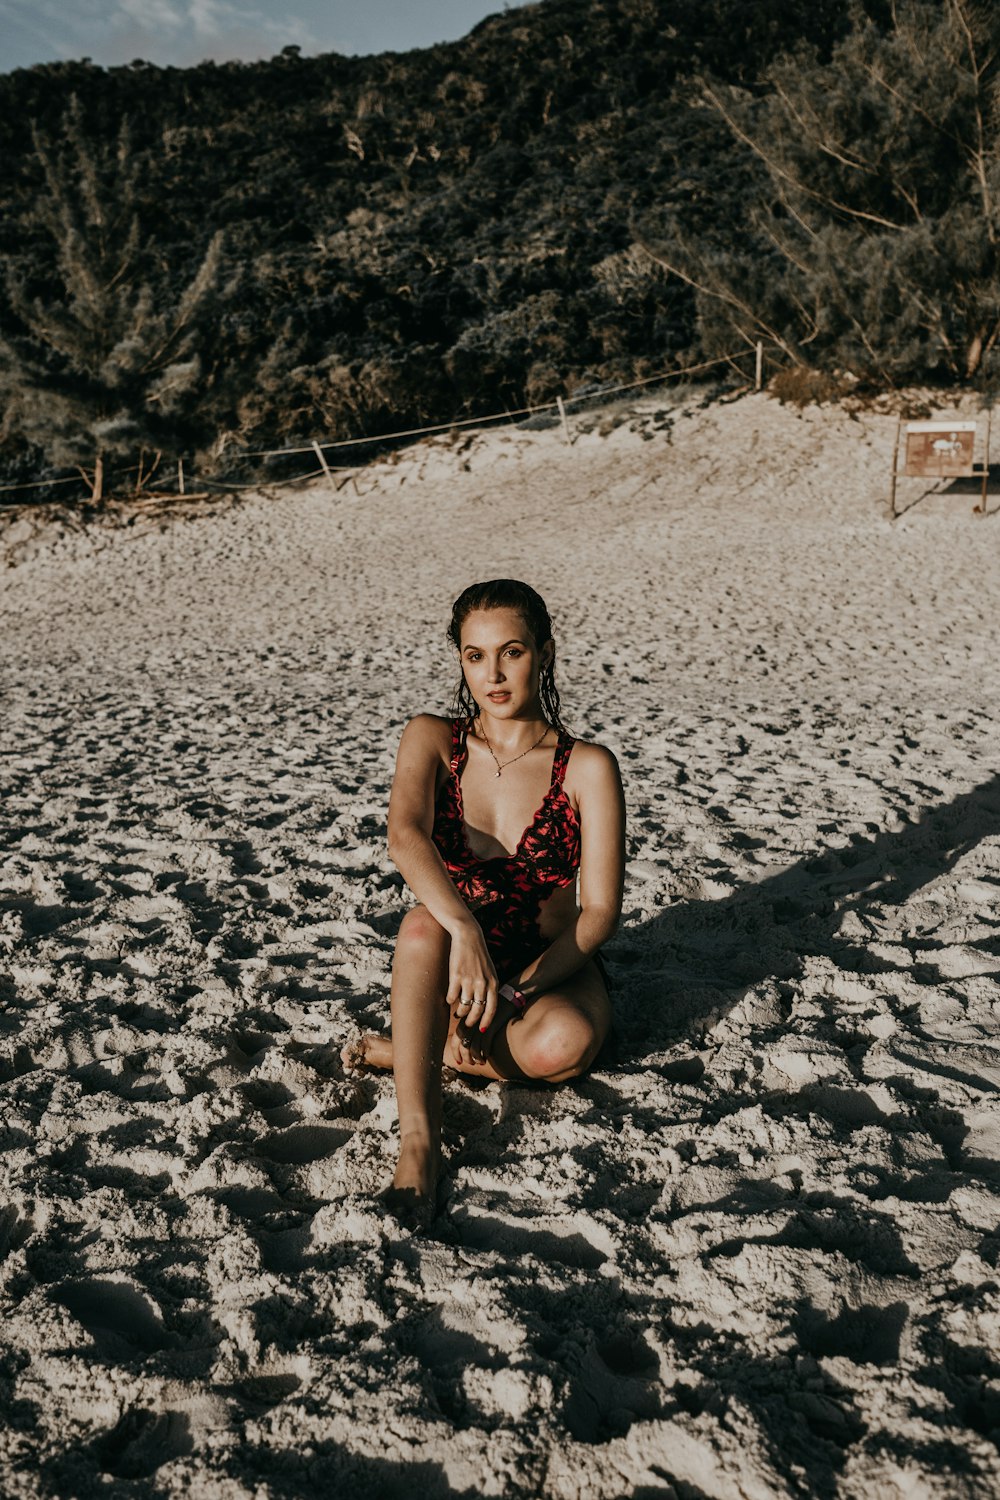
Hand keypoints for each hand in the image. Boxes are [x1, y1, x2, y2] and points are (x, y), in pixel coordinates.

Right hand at [445, 923, 498, 1040]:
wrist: (468, 936)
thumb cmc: (479, 955)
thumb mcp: (490, 971)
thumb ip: (489, 987)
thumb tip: (484, 1005)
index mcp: (493, 983)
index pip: (492, 1009)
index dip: (486, 1021)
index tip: (482, 1030)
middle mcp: (482, 984)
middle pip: (477, 1011)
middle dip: (471, 1021)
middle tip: (466, 1024)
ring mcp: (469, 980)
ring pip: (464, 1006)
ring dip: (460, 1012)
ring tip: (458, 1012)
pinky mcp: (455, 976)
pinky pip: (452, 996)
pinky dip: (450, 1000)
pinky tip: (449, 999)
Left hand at [453, 991, 518, 1066]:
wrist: (508, 998)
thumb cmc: (493, 1010)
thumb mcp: (480, 1017)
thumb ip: (471, 1028)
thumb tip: (464, 1045)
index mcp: (466, 1019)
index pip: (455, 1038)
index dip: (455, 1052)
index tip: (459, 1061)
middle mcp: (471, 1022)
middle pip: (462, 1044)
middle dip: (464, 1057)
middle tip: (469, 1063)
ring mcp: (481, 1023)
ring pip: (473, 1046)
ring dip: (475, 1057)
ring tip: (480, 1062)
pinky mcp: (492, 1025)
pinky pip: (485, 1043)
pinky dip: (485, 1052)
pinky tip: (487, 1055)